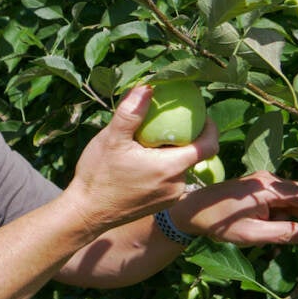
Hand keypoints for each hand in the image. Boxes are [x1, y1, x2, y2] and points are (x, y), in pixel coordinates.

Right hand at [67, 85, 219, 232]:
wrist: (87, 212)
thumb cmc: (99, 174)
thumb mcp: (112, 139)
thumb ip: (131, 113)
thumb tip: (148, 86)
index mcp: (170, 167)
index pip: (208, 145)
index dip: (210, 128)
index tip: (202, 114)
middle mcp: (177, 184)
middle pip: (194, 156)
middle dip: (186, 138)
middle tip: (168, 123)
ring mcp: (170, 197)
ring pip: (181, 168)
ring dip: (172, 154)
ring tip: (151, 142)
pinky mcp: (160, 205)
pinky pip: (170, 180)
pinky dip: (163, 167)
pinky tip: (143, 160)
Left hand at [171, 171, 297, 248]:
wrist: (190, 210)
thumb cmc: (216, 222)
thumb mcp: (252, 234)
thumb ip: (284, 234)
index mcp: (268, 188)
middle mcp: (269, 182)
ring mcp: (264, 186)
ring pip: (296, 203)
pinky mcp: (260, 192)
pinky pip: (284, 205)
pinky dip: (295, 219)